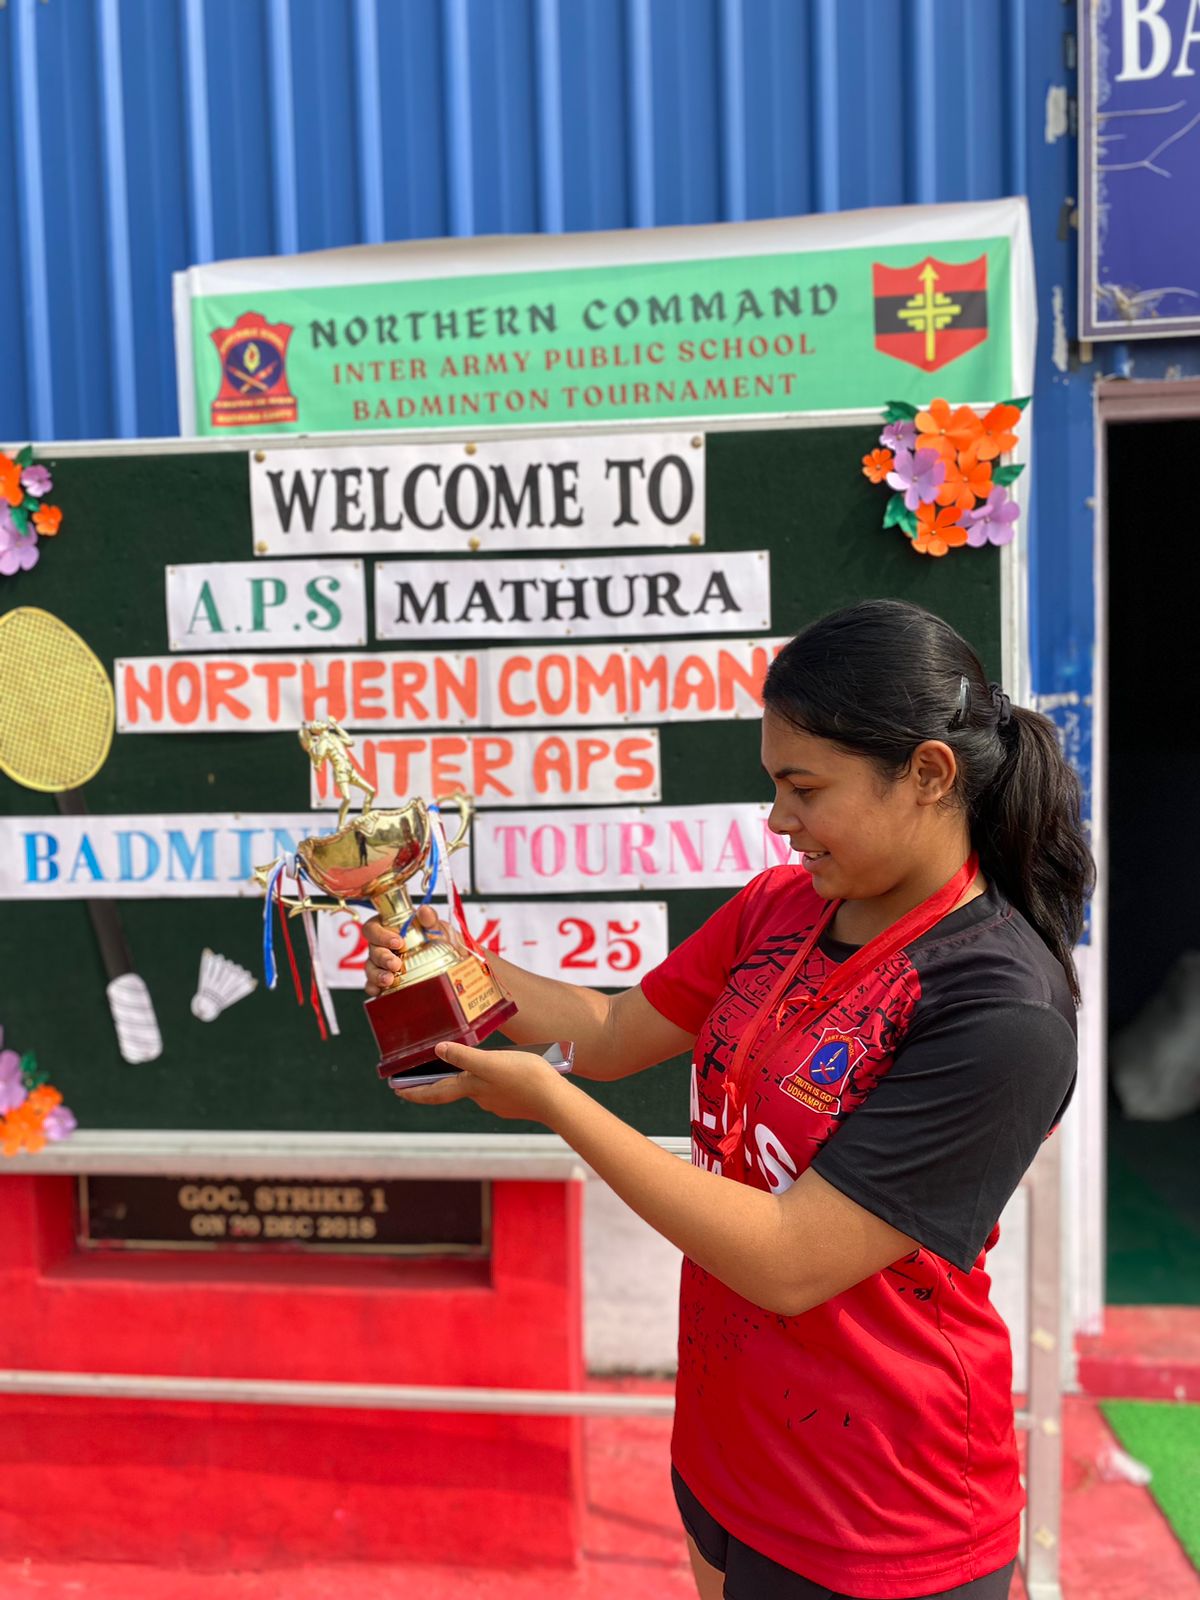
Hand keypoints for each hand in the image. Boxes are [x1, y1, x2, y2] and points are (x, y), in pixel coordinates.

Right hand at [362, 905, 444, 996]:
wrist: (451, 963)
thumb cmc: (438, 941)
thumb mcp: (437, 928)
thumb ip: (430, 919)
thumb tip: (424, 911)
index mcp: (389, 928)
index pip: (373, 928)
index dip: (380, 935)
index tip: (398, 942)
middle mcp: (382, 946)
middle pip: (372, 950)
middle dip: (382, 958)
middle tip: (395, 964)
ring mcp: (381, 965)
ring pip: (370, 968)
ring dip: (377, 974)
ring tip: (389, 980)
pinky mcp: (384, 981)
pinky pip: (372, 985)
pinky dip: (374, 988)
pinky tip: (379, 992)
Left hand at [392, 1040, 570, 1124]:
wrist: (556, 1101)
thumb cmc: (524, 1078)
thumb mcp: (490, 1062)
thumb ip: (463, 1056)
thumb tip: (437, 1050)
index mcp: (471, 1088)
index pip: (435, 1093)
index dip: (414, 1092)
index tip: (397, 1091)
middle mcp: (481, 1098)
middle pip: (455, 1089)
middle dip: (442, 1081)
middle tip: (428, 1073)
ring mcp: (499, 1102)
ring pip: (478, 1087)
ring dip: (471, 1077)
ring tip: (472, 1061)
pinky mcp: (515, 1102)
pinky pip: (497, 1088)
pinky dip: (493, 1079)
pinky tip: (504, 1069)